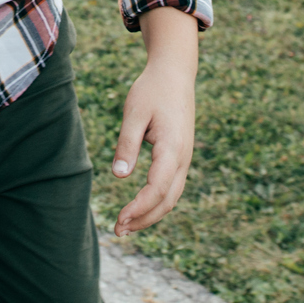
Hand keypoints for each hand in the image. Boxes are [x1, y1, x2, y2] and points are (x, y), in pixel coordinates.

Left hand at [110, 7, 198, 235]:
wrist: (175, 73)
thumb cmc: (151, 90)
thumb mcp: (134, 113)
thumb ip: (127, 143)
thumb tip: (119, 175)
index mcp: (172, 148)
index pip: (157, 189)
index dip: (138, 208)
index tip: (119, 219)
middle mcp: (183, 158)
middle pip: (167, 200)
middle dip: (144, 219)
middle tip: (118, 231)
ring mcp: (185, 158)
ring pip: (171, 197)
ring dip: (150, 214)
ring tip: (125, 225)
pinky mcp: (180, 156)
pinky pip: (172, 187)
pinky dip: (157, 202)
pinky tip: (139, 207)